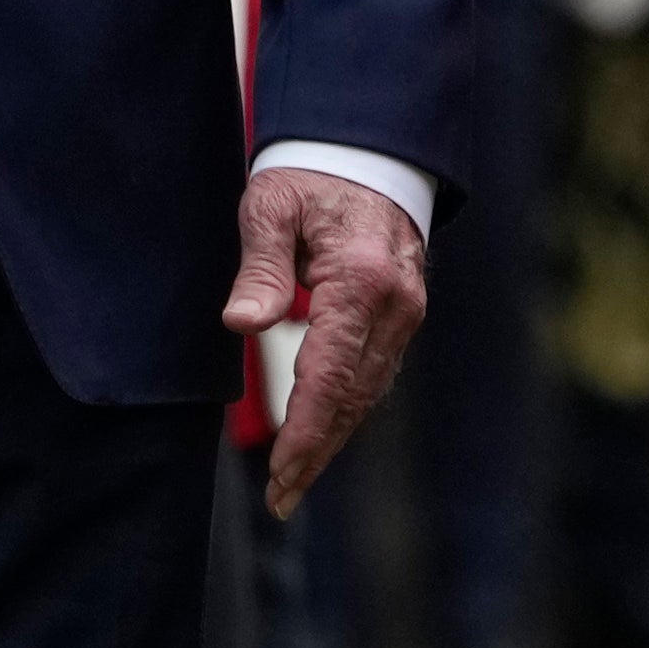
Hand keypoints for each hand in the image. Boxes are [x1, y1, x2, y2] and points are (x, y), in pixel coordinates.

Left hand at [227, 163, 426, 520]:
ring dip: (331, 438)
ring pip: (368, 392)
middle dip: (316, 452)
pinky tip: (320, 432)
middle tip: (280, 498)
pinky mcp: (403, 314)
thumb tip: (242, 324)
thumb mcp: (272, 205)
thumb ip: (260, 267)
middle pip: (353, 398)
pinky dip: (347, 409)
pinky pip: (375, 373)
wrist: (369, 148)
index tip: (279, 475)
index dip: (304, 433)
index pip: (330, 376)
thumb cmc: (311, 174)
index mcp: (361, 281)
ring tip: (292, 480)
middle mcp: (395, 305)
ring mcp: (406, 311)